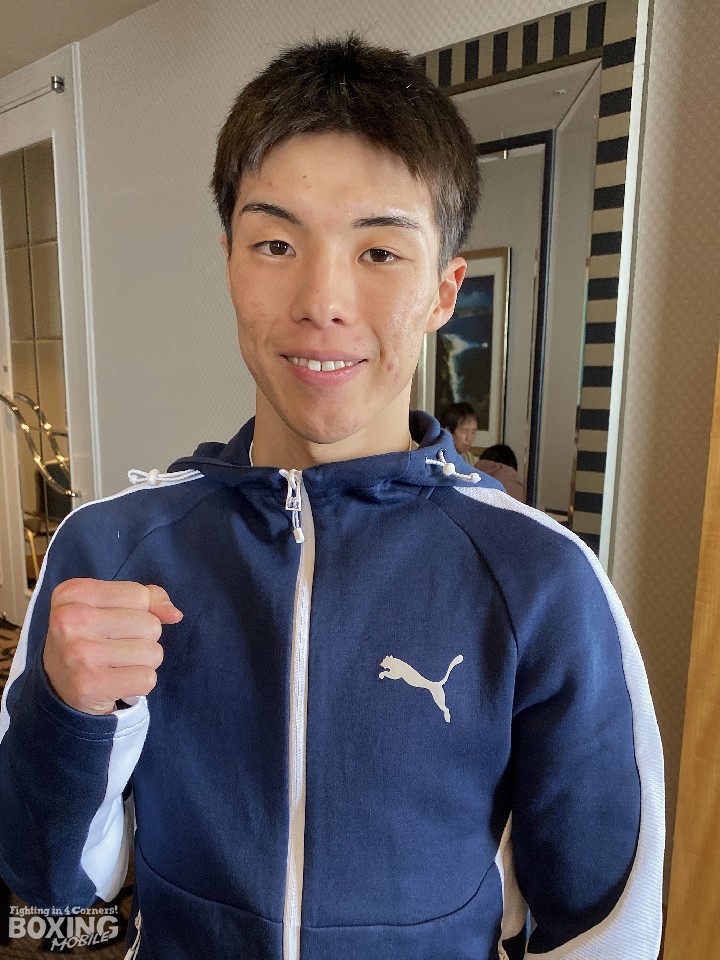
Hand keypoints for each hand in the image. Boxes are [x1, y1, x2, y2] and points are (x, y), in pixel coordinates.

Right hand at [42, 578, 182, 715]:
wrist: (58, 685)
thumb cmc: (90, 637)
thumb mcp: (109, 606)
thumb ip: (147, 598)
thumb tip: (175, 614)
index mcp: (73, 593)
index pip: (139, 595)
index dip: (139, 612)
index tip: (112, 623)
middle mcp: (70, 619)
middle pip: (150, 624)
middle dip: (143, 639)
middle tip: (114, 648)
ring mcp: (78, 653)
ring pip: (153, 652)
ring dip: (143, 662)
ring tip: (116, 664)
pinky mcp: (89, 685)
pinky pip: (147, 679)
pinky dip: (139, 683)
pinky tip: (117, 681)